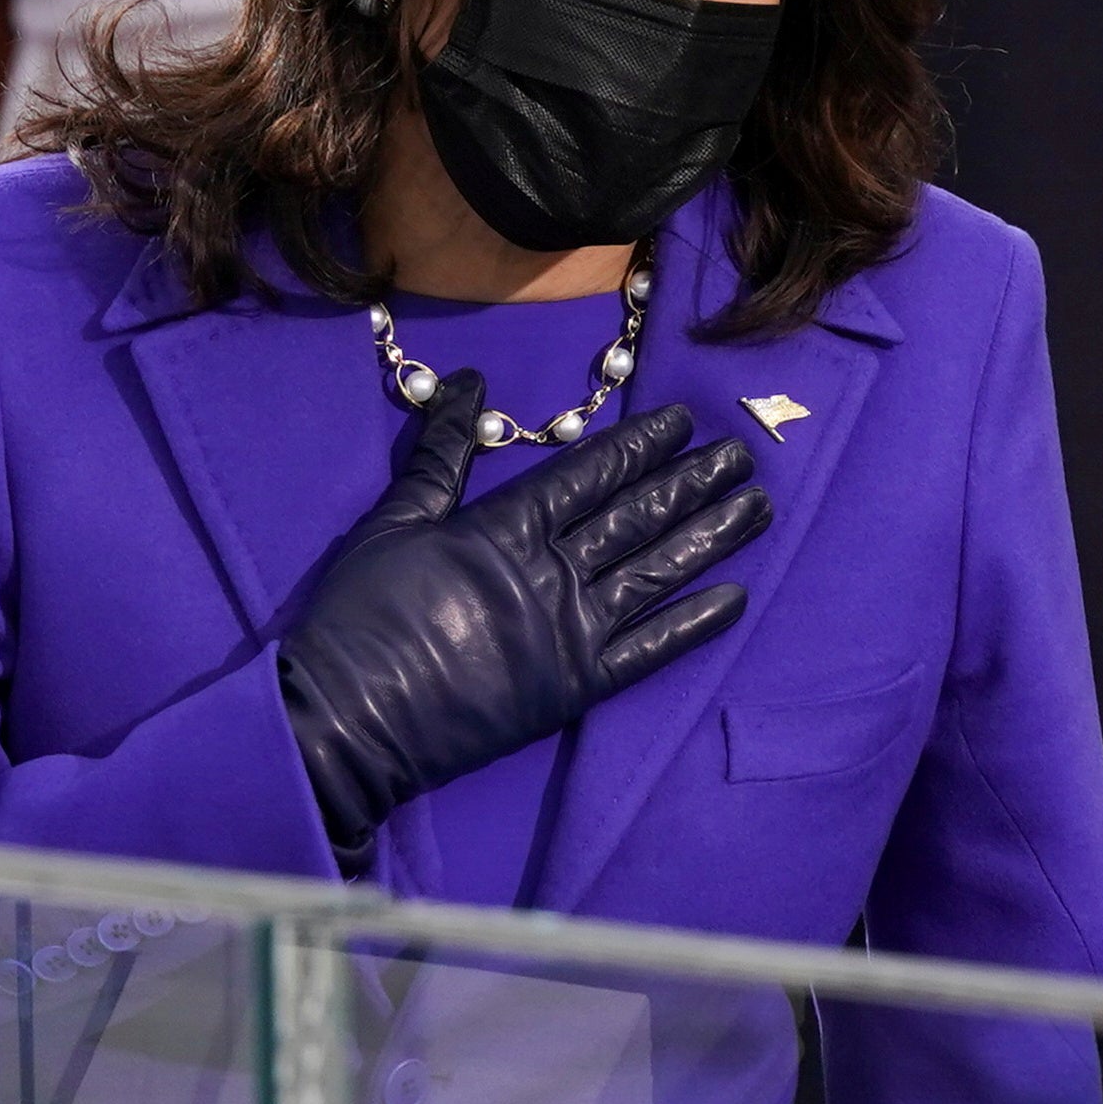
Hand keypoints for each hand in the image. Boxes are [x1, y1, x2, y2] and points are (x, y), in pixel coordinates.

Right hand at [279, 373, 771, 871]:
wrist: (345, 721)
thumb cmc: (358, 617)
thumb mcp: (394, 521)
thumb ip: (441, 454)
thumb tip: (470, 382)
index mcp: (504, 527)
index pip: (591, 474)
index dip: (642, 445)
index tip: (685, 419)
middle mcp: (550, 572)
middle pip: (637, 516)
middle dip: (692, 481)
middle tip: (743, 453)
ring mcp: (569, 631)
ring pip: (656, 572)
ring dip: (710, 537)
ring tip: (757, 507)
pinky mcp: (575, 687)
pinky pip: (649, 651)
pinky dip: (693, 623)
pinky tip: (736, 597)